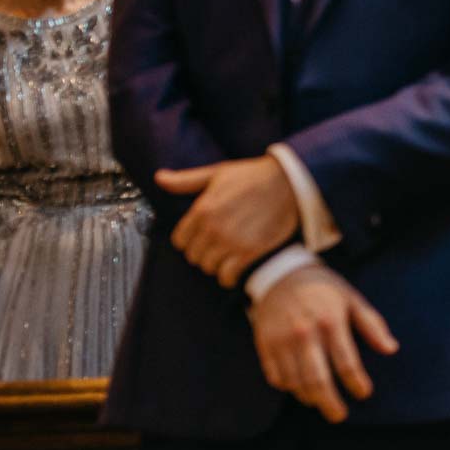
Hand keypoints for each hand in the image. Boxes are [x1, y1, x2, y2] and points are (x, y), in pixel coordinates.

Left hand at [159, 156, 298, 287]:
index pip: (180, 240)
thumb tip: (159, 178)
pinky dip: (228, 276)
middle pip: (193, 257)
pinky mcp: (250, 252)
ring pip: (209, 267)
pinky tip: (234, 270)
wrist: (289, 183)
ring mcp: (231, 242)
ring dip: (216, 265)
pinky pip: (228, 276)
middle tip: (215, 248)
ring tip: (226, 257)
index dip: (189, 241)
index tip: (200, 239)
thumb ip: (186, 180)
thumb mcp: (217, 173)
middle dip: (202, 253)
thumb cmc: (254, 176)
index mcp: (202, 210)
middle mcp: (213, 229)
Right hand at [249, 264, 398, 422]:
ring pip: (295, 382)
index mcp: (330, 321)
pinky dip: (289, 388)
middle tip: (339, 416)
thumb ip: (373, 325)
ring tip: (321, 402)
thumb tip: (392, 349)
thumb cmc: (324, 288)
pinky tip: (300, 389)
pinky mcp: (264, 345)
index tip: (364, 393)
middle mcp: (304, 333)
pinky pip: (276, 377)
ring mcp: (281, 340)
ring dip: (309, 398)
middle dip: (330, 403)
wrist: (281, 274)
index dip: (356, 382)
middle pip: (317, 379)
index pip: (346, 361)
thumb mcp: (352, 299)